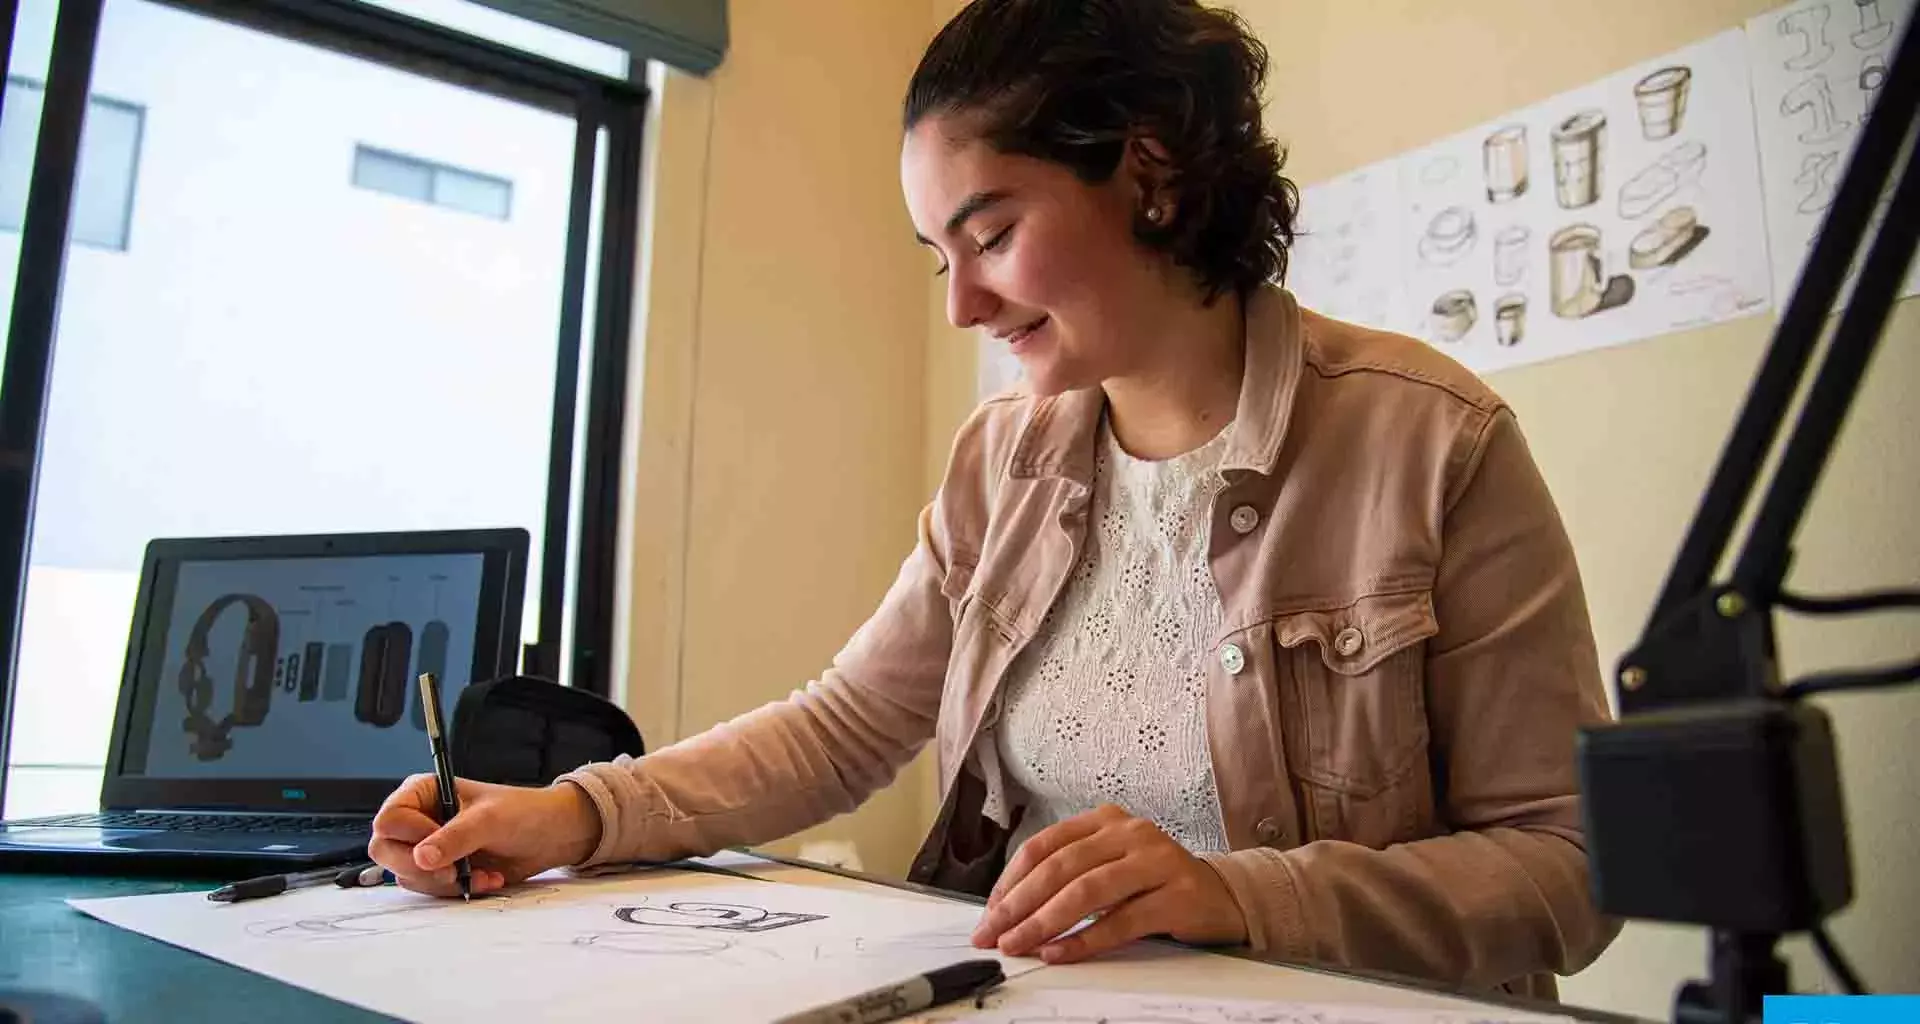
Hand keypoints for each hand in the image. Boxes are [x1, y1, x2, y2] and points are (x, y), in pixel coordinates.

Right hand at [368, 774, 601, 897]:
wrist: (550, 836)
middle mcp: (418, 819)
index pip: (389, 819)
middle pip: (385, 851)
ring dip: (444, 882)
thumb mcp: (489, 820)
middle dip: (419, 867)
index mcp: (422, 793)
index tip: (436, 844)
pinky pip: (430, 889)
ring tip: (481, 873)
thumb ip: (455, 837)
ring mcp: (427, 847)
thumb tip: (422, 857)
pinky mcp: (440, 870)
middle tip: (452, 871)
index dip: (409, 836)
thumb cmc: (523, 813)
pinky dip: (457, 890)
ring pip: (408, 875)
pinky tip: (485, 879)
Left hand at [969, 804, 1246, 963]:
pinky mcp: (1177, 895)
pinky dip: (1085, 940)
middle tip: (995, 933)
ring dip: (1045, 922)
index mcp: (1105, 821)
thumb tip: (1011, 911)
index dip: (1012, 880)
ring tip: (1021, 944)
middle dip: (1020, 904)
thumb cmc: (1154, 885)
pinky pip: (1121, 921)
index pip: (1045, 845)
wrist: (1222, 896)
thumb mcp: (1109, 868)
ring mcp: (1156, 861)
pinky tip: (1060, 953)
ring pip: (1088, 891)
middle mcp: (1130, 833)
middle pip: (1061, 867)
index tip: (990, 912)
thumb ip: (1068, 878)